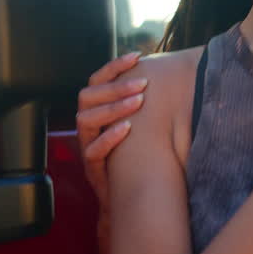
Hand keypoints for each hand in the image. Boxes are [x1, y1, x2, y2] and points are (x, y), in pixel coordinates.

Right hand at [76, 52, 146, 212]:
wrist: (127, 197)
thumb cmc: (136, 154)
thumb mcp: (139, 124)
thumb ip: (142, 101)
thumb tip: (166, 72)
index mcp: (97, 110)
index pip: (97, 80)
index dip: (113, 66)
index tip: (137, 56)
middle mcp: (88, 127)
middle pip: (88, 97)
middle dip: (115, 86)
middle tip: (142, 83)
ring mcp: (87, 147)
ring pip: (86, 120)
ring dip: (113, 108)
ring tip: (138, 101)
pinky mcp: (92, 169)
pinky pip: (92, 151)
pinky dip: (109, 138)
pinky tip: (127, 129)